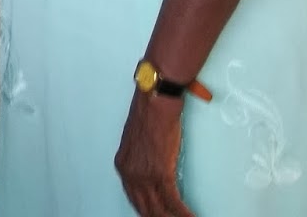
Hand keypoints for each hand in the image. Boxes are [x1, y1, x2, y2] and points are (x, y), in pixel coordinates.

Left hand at [116, 91, 193, 216]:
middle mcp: (129, 172)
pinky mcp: (160, 172)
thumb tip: (152, 171)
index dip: (146, 211)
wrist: (156, 101)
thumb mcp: (139, 140)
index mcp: (123, 164)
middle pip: (145, 208)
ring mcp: (144, 174)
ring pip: (159, 209)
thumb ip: (142, 158)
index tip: (155, 216)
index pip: (134, 198)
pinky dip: (183, 213)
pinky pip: (172, 201)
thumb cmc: (150, 113)